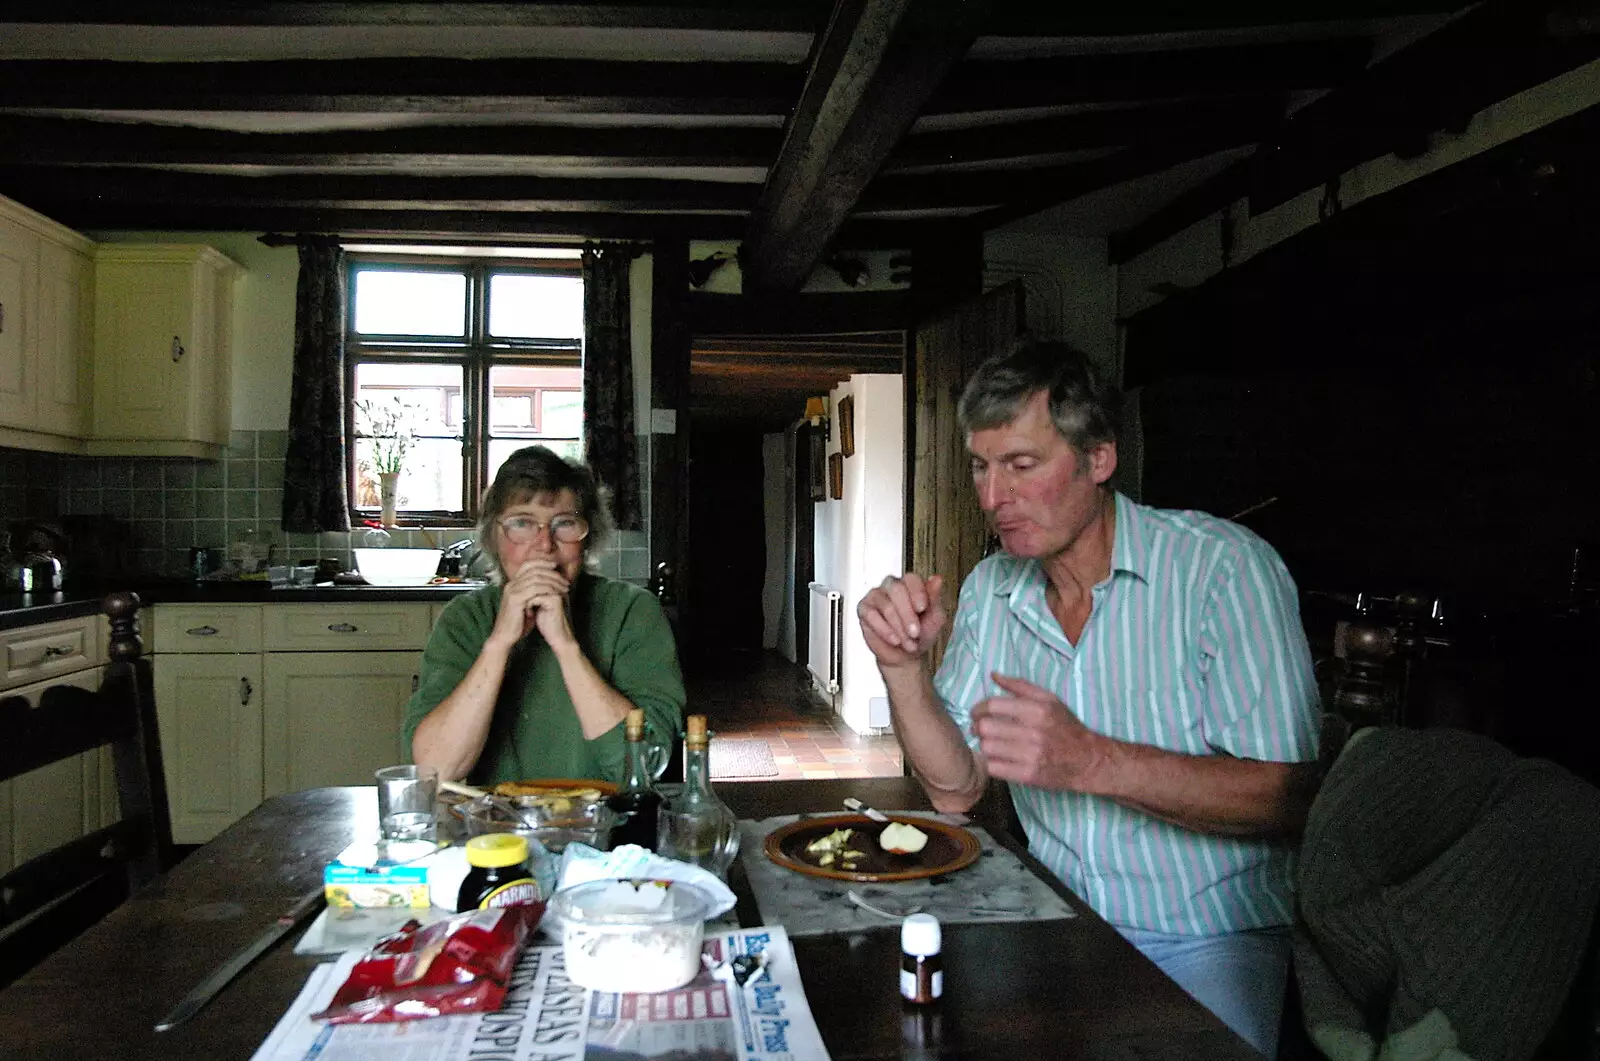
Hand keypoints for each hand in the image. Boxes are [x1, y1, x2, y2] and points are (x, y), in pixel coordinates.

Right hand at [489, 559, 574, 649]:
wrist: (505, 637)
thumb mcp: (527, 605)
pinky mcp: (515, 599)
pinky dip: (547, 589)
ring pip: (536, 578)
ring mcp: (512, 591)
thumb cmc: (518, 623)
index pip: (528, 565)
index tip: (556, 565)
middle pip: (534, 569)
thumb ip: (534, 595)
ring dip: (553, 582)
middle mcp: (511, 585)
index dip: (542, 562)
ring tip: (563, 588)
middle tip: (564, 580)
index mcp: (513, 584)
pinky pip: (534, 589)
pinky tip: (555, 594)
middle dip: (552, 573)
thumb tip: (548, 588)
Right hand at [856, 572, 945, 669]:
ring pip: (886, 605)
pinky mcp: (864, 609)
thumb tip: (937, 579)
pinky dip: (885, 630)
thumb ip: (934, 598)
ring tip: (907, 642)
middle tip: (915, 632)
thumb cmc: (919, 635)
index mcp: (910, 584)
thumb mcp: (934, 618)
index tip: (922, 609)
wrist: (904, 656)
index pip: (911, 579)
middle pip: (897, 590)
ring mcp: (876, 596)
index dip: (917, 593)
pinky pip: (871, 615)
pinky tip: (894, 639)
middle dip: (907, 615)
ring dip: (898, 627)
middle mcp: (892, 586)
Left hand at [971, 673, 1108, 791]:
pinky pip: (994, 768)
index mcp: (1037, 710)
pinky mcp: (1028, 775)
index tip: (976, 713)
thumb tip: (993, 675)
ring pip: (987, 748)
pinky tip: (996, 759)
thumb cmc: (1066, 727)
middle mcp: (1033, 732)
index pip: (993, 706)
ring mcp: (1030, 755)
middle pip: (986, 727)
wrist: (1087, 760)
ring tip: (989, 744)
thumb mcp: (1049, 699)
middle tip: (979, 729)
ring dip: (983, 745)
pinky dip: (990, 763)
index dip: (978, 709)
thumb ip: (1020, 686)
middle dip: (977, 727)